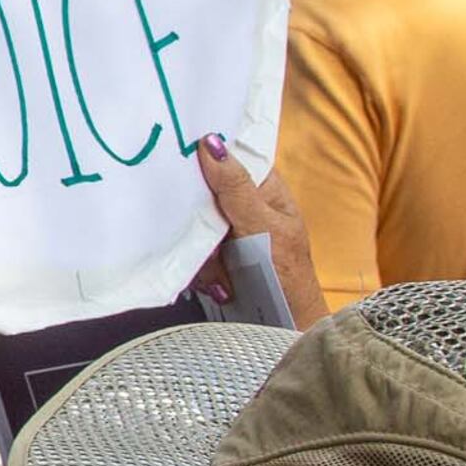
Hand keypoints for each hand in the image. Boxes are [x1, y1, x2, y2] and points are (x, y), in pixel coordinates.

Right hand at [188, 134, 320, 323]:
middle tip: (214, 243)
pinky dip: (200, 270)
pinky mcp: (214, 255)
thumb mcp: (262, 225)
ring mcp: (226, 230)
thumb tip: (211, 143)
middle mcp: (242, 203)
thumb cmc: (287, 272)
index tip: (178, 156)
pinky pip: (190, 251)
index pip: (229, 156)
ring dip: (202, 255)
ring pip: (191, 225)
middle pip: (202, 193)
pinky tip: (219, 285)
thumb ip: (235, 187)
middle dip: (199, 222)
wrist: (286, 322)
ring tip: (224, 276)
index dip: (203, 155)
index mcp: (262, 185)